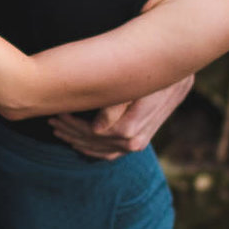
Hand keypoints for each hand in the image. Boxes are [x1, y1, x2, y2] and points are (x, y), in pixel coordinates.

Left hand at [49, 74, 194, 160]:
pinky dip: (92, 149)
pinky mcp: (137, 142)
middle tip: (52, 120)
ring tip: (59, 129)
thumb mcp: (134, 85)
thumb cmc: (152, 75)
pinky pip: (109, 153)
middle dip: (70, 132)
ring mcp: (136, 145)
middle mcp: (134, 143)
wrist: (175, 76)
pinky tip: (78, 142)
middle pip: (93, 143)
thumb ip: (115, 106)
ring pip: (99, 151)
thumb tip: (96, 129)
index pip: (91, 134)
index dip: (71, 125)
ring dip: (77, 141)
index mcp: (131, 131)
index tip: (56, 113)